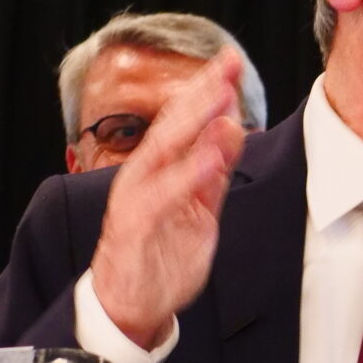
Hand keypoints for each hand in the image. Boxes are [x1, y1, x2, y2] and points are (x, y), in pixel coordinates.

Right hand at [90, 53, 246, 348]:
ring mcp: (137, 198)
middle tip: (226, 64)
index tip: (230, 60)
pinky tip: (210, 159)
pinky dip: (187, 176)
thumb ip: (213, 170)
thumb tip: (232, 126)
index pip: (183, 120)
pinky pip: (162, 197)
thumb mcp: (198, 206)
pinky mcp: (136, 228)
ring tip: (222, 99)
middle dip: (199, 92)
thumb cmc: (161, 250)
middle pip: (172, 125)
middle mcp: (143, 174)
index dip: (205, 89)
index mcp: (157, 166)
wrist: (130, 302)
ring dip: (194, 124)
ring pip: (164, 153)